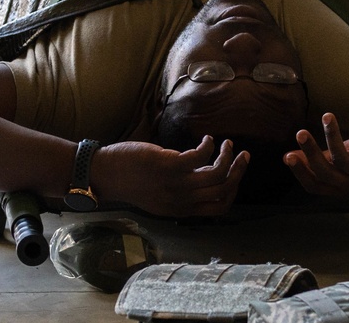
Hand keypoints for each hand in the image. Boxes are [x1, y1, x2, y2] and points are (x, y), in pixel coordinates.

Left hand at [94, 136, 248, 216]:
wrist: (105, 174)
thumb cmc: (130, 181)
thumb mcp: (159, 195)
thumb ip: (181, 191)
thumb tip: (203, 174)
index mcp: (180, 210)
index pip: (219, 208)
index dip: (233, 191)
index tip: (237, 175)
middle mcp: (181, 201)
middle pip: (222, 191)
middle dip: (238, 172)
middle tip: (243, 155)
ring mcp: (175, 184)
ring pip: (216, 175)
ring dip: (227, 157)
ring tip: (227, 144)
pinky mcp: (169, 165)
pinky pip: (200, 156)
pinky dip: (209, 146)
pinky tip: (206, 138)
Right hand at [284, 107, 348, 196]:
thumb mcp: (341, 160)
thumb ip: (318, 160)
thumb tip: (287, 156)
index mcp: (340, 188)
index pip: (314, 186)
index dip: (301, 173)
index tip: (287, 156)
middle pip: (326, 173)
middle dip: (311, 153)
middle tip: (300, 132)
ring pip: (343, 160)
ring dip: (332, 135)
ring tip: (326, 116)